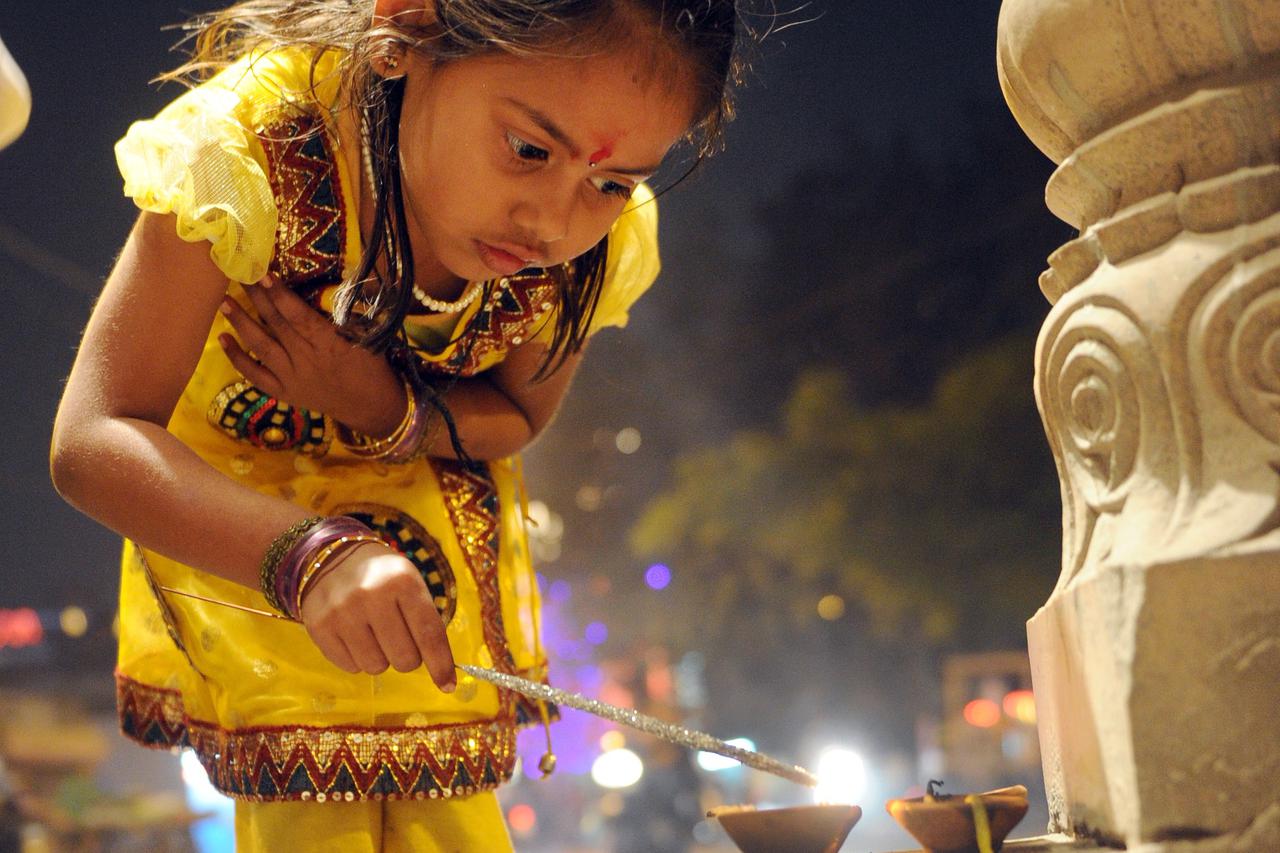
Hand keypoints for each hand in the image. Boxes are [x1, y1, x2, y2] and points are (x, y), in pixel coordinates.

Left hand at [218, 276, 402, 433]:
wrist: (370, 406)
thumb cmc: (371, 366)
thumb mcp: (368, 337)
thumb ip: (349, 313)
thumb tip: (341, 279)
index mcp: (329, 343)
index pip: (298, 315)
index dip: (279, 294)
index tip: (263, 274)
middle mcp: (306, 359)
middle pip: (276, 324)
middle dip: (256, 298)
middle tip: (238, 274)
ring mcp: (292, 378)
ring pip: (261, 346)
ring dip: (241, 323)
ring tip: (224, 302)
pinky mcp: (284, 392)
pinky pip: (255, 375)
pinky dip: (237, 358)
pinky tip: (222, 338)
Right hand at [298, 541, 456, 690]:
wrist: (332, 558)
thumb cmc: (383, 577)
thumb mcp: (411, 584)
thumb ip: (427, 624)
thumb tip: (444, 676)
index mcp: (403, 581)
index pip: (429, 634)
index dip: (441, 665)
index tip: (448, 685)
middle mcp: (372, 595)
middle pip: (404, 659)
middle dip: (408, 657)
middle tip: (401, 639)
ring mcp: (342, 612)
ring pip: (376, 667)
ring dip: (381, 658)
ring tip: (374, 633)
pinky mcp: (319, 627)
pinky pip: (350, 667)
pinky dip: (357, 658)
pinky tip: (354, 635)